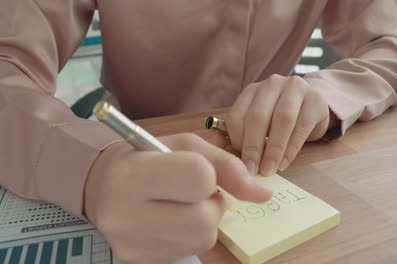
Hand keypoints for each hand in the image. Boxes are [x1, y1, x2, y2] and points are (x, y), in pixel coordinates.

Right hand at [84, 133, 271, 262]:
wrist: (101, 184)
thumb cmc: (145, 156)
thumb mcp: (184, 145)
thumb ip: (227, 165)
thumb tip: (264, 194)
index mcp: (134, 174)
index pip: (198, 177)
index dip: (208, 173)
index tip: (196, 170)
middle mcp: (126, 215)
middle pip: (204, 219)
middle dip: (213, 203)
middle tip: (197, 192)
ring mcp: (131, 244)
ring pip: (202, 238)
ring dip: (206, 219)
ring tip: (184, 203)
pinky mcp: (138, 260)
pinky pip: (189, 249)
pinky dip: (192, 233)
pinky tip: (173, 219)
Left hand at [227, 74, 329, 175]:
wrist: (312, 107)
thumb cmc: (280, 121)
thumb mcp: (261, 123)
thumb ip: (246, 135)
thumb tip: (234, 158)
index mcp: (252, 90)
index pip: (237, 115)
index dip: (237, 141)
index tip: (240, 162)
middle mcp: (272, 84)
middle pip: (258, 116)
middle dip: (253, 147)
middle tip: (252, 170)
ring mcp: (295, 88)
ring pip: (282, 119)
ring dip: (274, 149)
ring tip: (269, 169)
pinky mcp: (315, 99)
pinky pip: (302, 126)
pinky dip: (292, 148)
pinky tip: (284, 163)